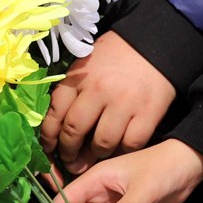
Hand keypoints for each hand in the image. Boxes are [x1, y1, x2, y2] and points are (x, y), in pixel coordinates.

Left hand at [40, 31, 176, 172]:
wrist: (154, 40)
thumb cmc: (115, 55)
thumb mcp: (86, 64)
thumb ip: (72, 91)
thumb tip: (58, 128)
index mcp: (78, 77)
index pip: (54, 113)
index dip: (49, 138)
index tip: (51, 149)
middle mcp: (97, 90)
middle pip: (74, 132)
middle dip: (69, 153)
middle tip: (72, 161)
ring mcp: (123, 102)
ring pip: (101, 143)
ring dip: (96, 155)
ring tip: (97, 155)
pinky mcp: (147, 113)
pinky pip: (130, 144)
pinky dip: (123, 152)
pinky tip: (120, 149)